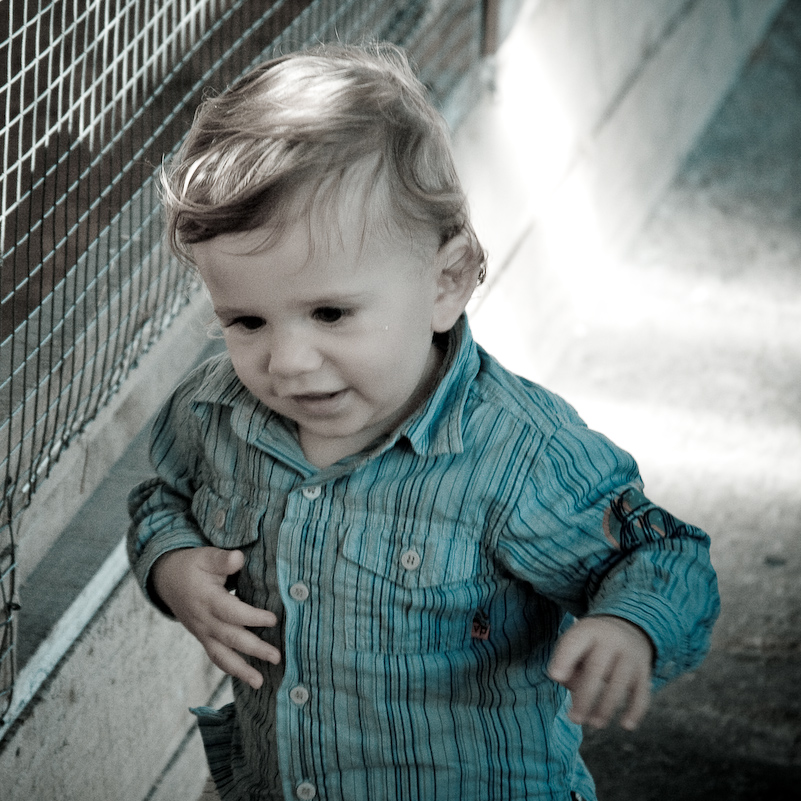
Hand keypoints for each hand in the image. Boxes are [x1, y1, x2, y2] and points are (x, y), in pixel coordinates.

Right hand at [151, 547, 279, 689]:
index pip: (231, 612)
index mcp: (207, 599)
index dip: (252, 617)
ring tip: (259, 683)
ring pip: (221, 656)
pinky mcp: (204, 638)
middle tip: (276, 657)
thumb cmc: (192, 566)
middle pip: (231, 638)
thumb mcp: (205, 556)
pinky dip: (231, 669)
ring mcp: (203, 632)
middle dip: (254, 649)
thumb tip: (238, 558)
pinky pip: (217, 657)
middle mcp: (204, 620)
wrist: (167, 580)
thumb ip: (222, 559)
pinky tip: (247, 677)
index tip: (273, 619)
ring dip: (241, 670)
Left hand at [547, 615, 654, 730]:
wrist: (628, 626)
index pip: (574, 643)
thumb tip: (569, 689)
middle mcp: (611, 640)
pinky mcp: (644, 670)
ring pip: (619, 684)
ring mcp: (630, 655)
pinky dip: (635, 710)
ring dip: (606, 708)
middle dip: (585, 697)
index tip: (555, 677)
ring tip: (594, 724)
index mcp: (588, 631)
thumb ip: (566, 662)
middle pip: (596, 669)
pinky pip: (642, 692)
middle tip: (575, 719)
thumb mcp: (576, 642)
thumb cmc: (590, 643)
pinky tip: (626, 725)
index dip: (564, 660)